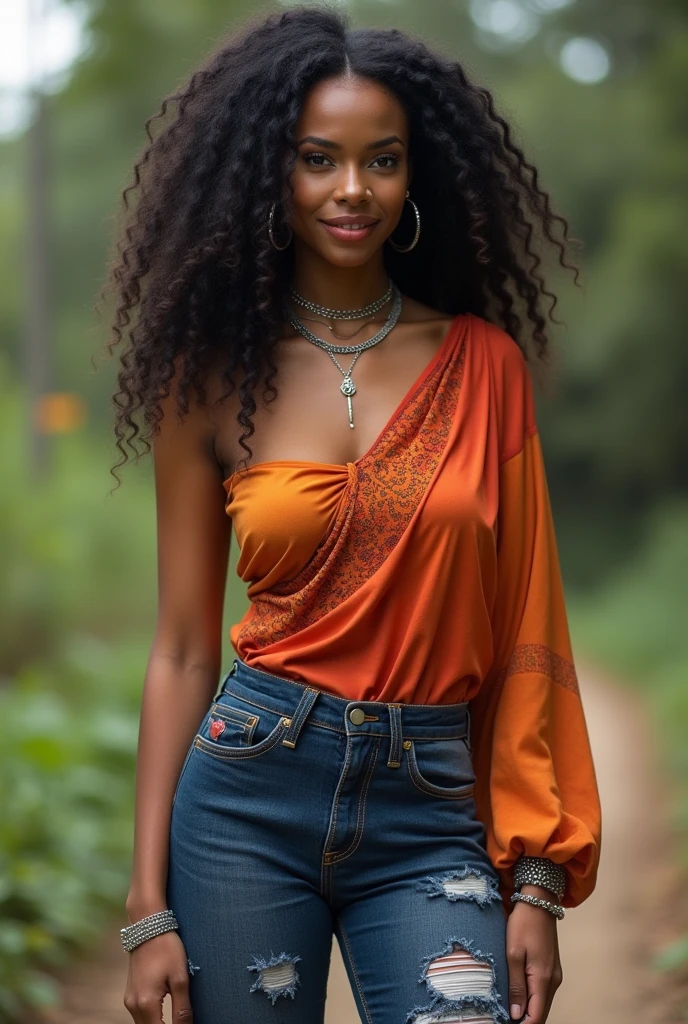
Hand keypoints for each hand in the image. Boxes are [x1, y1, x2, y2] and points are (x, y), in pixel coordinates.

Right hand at [123, 930, 192, 1022]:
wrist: (148, 927)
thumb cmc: (166, 949)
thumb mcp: (180, 978)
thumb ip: (182, 1008)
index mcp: (146, 1003)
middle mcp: (133, 1006)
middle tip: (183, 1022)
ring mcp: (129, 1000)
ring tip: (176, 1020)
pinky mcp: (130, 994)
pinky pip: (140, 1016)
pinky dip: (152, 1020)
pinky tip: (165, 1016)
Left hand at [505, 886, 562, 1022]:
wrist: (539, 901)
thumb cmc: (523, 924)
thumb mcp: (513, 953)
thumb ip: (515, 985)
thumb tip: (516, 1015)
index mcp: (543, 979)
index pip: (536, 1017)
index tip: (504, 1023)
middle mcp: (553, 981)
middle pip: (541, 1013)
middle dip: (525, 1020)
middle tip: (503, 1017)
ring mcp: (554, 974)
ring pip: (542, 1003)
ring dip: (528, 1010)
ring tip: (507, 1010)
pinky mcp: (551, 968)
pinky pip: (543, 991)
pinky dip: (532, 999)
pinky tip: (519, 996)